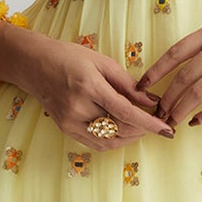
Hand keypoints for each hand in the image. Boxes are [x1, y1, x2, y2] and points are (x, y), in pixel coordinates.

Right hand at [0, 24, 173, 148]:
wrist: (34, 65)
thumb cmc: (70, 58)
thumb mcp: (102, 63)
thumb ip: (128, 85)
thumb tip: (152, 102)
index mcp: (88, 86)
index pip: (125, 112)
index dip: (149, 123)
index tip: (167, 129)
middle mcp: (78, 108)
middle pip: (120, 129)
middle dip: (143, 129)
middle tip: (157, 122)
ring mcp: (70, 122)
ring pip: (111, 141)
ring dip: (132, 137)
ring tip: (142, 126)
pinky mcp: (67, 130)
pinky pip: (98, 144)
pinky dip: (116, 140)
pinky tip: (125, 130)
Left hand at [138, 8, 201, 126]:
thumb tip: (180, 70)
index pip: (175, 53)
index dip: (155, 72)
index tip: (141, 87)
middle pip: (184, 76)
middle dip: (167, 98)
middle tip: (158, 114)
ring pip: (199, 91)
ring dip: (181, 110)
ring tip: (173, 122)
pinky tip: (196, 123)